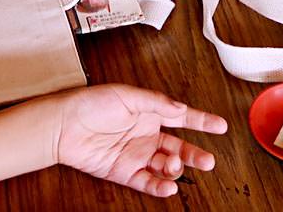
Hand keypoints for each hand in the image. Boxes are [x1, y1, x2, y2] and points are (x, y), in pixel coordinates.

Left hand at [53, 85, 227, 197]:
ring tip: (175, 166)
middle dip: (195, 154)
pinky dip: (159, 186)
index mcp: (148, 112)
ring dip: (175, 168)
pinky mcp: (124, 172)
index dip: (202, 121)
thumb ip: (156, 102)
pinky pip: (147, 181)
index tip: (220, 126)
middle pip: (178, 147)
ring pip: (165, 165)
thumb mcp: (126, 95)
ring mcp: (136, 154)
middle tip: (208, 160)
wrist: (62, 125)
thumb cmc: (89, 103)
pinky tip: (168, 186)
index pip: (181, 116)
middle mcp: (145, 134)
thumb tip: (180, 107)